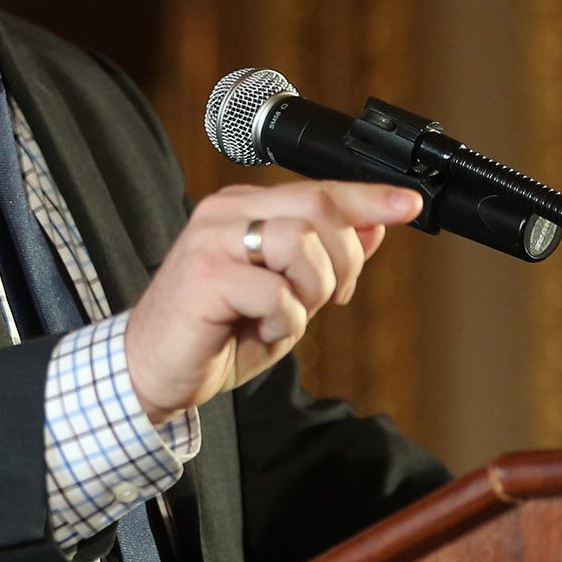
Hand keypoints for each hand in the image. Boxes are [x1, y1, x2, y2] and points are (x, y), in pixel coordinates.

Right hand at [124, 181, 419, 423]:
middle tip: (335, 297)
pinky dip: (282, 322)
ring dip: (311, 291)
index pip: (321, 190)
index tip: (409, 204)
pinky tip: (258, 331)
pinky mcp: (204, 276)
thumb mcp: (285, 296)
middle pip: (319, 207)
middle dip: (345, 259)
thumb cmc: (214, 334)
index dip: (371, 198)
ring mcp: (212, 240)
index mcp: (246, 208)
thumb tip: (374, 228)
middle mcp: (227, 213)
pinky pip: (275, 292)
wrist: (151, 371)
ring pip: (301, 243)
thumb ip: (324, 261)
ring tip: (284, 317)